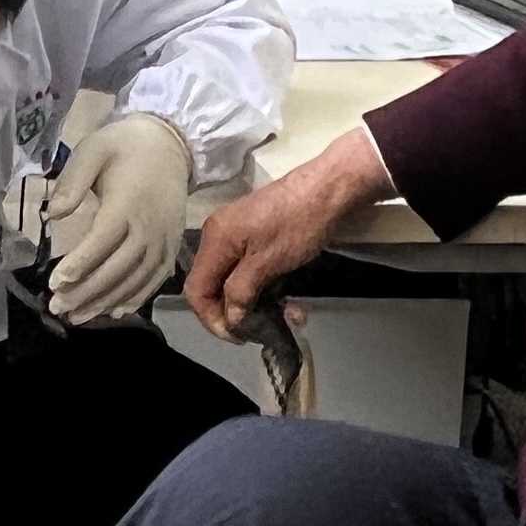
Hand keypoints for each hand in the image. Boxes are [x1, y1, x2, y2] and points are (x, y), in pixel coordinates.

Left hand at [40, 114, 192, 324]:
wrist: (171, 145)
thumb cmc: (124, 146)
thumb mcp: (94, 148)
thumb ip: (73, 180)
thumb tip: (53, 214)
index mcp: (128, 203)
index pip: (103, 240)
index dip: (80, 264)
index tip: (55, 283)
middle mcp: (149, 227)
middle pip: (117, 268)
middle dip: (86, 292)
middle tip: (57, 307)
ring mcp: (164, 240)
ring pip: (135, 280)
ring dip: (106, 301)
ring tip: (77, 317)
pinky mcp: (172, 248)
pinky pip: (155, 280)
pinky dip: (135, 299)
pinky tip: (114, 312)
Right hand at [185, 125, 391, 336]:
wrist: (328, 189)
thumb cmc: (298, 224)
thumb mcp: (269, 263)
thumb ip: (241, 292)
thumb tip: (230, 319)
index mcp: (215, 240)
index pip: (196, 290)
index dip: (212, 319)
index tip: (238, 337)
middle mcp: (218, 235)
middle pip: (213, 287)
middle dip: (236, 313)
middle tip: (262, 331)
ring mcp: (236, 234)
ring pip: (234, 281)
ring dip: (257, 303)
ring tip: (288, 315)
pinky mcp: (254, 235)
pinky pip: (249, 270)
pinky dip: (266, 287)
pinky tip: (290, 300)